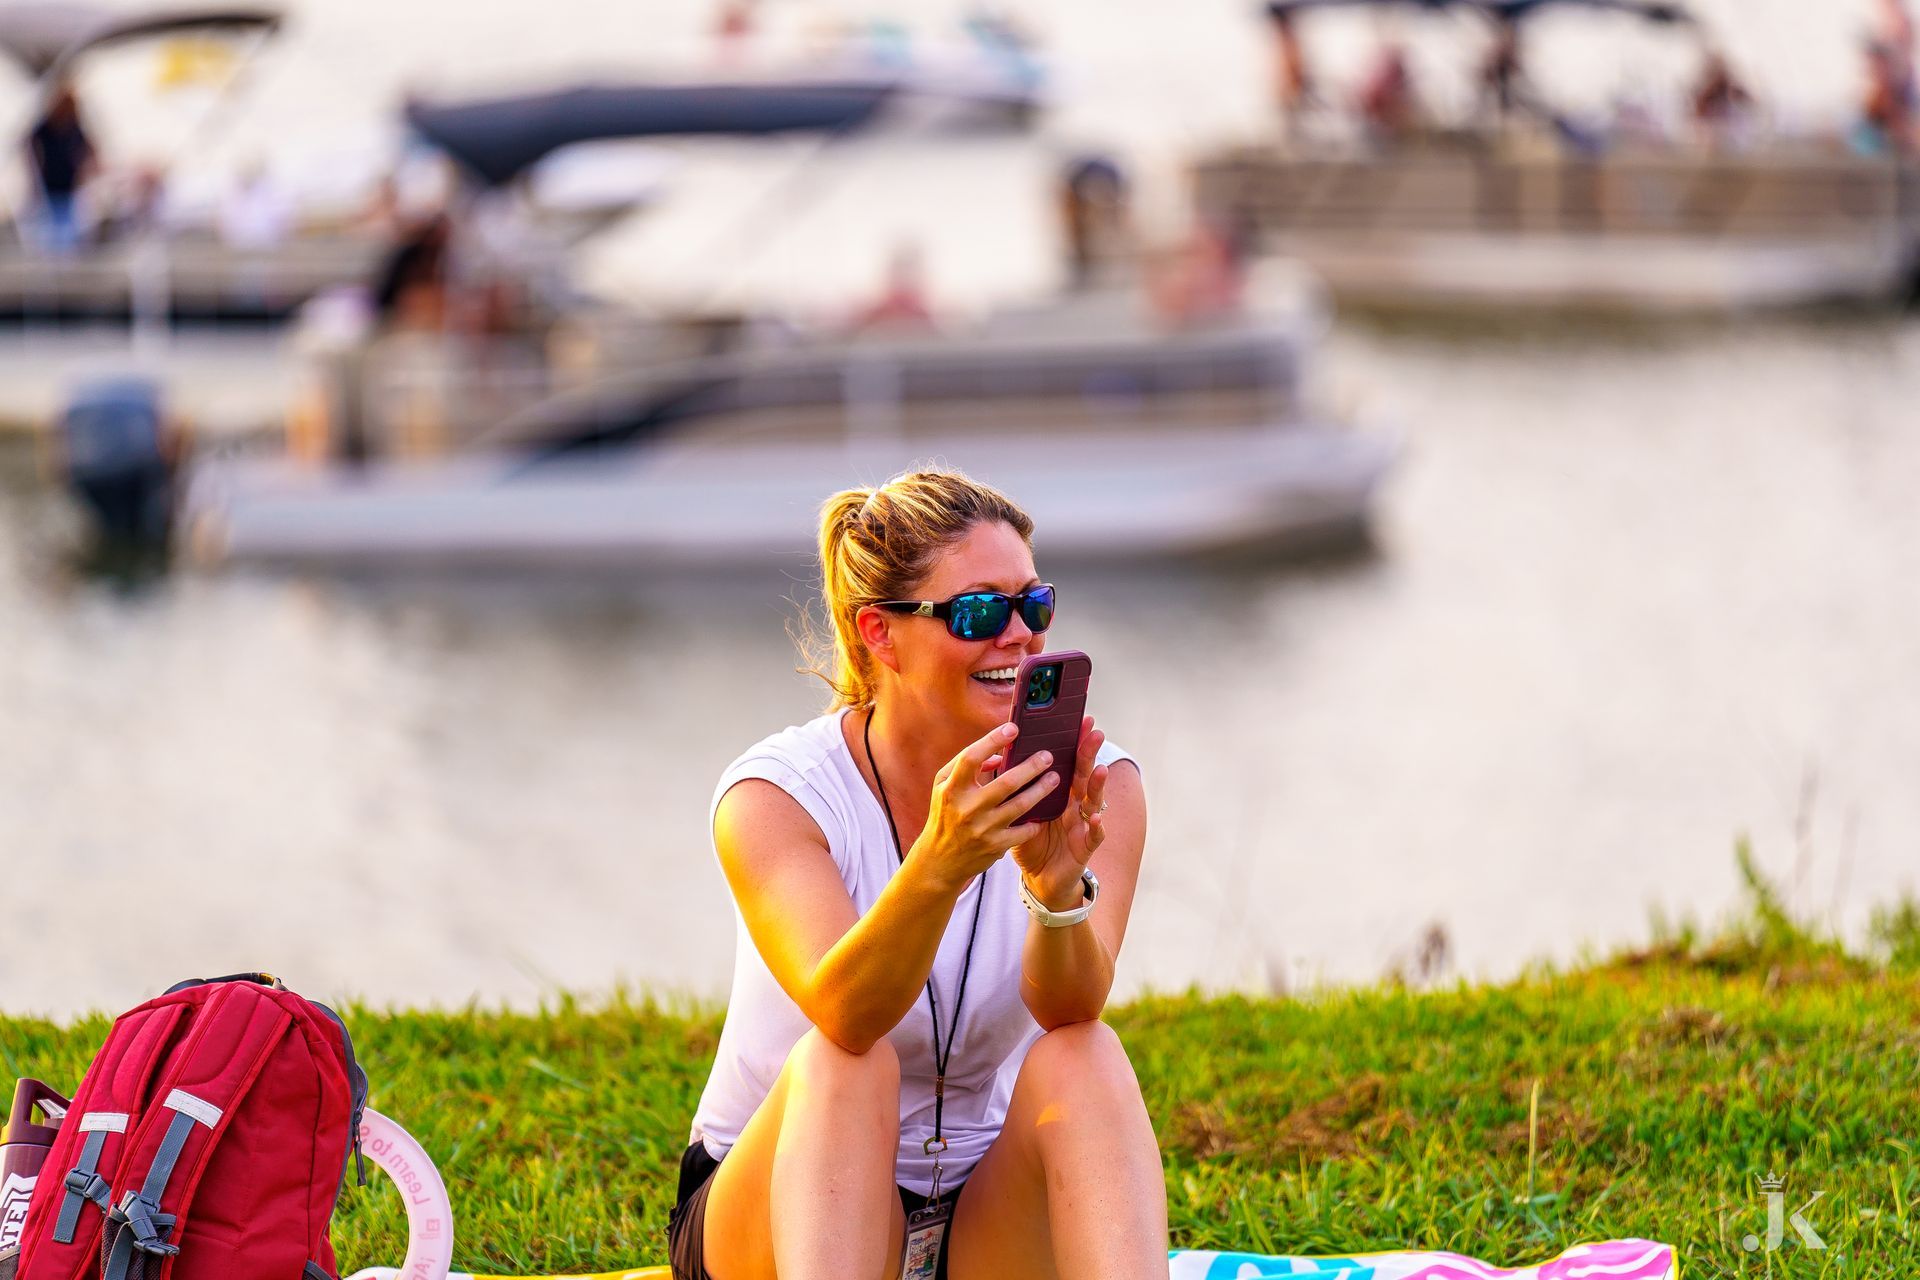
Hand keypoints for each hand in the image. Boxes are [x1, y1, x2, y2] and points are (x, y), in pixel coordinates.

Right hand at [908, 722, 1059, 894]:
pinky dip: (1035, 821)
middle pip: (1006, 782)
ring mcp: (982, 829)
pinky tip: (1043, 812)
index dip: (992, 740)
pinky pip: (1023, 831)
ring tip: (1054, 778)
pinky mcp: (994, 846)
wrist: (940, 860)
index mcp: (951, 789)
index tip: (1012, 728)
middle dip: (1031, 766)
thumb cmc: (945, 814)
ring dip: (1041, 789)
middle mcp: (966, 808)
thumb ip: (965, 765)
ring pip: (1020, 805)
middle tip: (1047, 756)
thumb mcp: (943, 786)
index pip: (971, 758)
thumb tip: (998, 754)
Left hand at [1004, 715, 1108, 908]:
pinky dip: (1096, 826)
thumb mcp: (1019, 812)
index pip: (1067, 762)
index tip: (1076, 720)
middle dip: (1089, 753)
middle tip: (1093, 731)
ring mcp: (1082, 824)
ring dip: (1098, 785)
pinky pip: (1094, 836)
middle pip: (1083, 774)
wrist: (1040, 877)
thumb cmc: (1030, 841)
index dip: (1072, 743)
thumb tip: (997, 759)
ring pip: (1094, 800)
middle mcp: (1074, 804)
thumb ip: (1014, 790)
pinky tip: (1094, 817)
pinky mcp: (1085, 847)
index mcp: (1058, 793)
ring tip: (1100, 769)